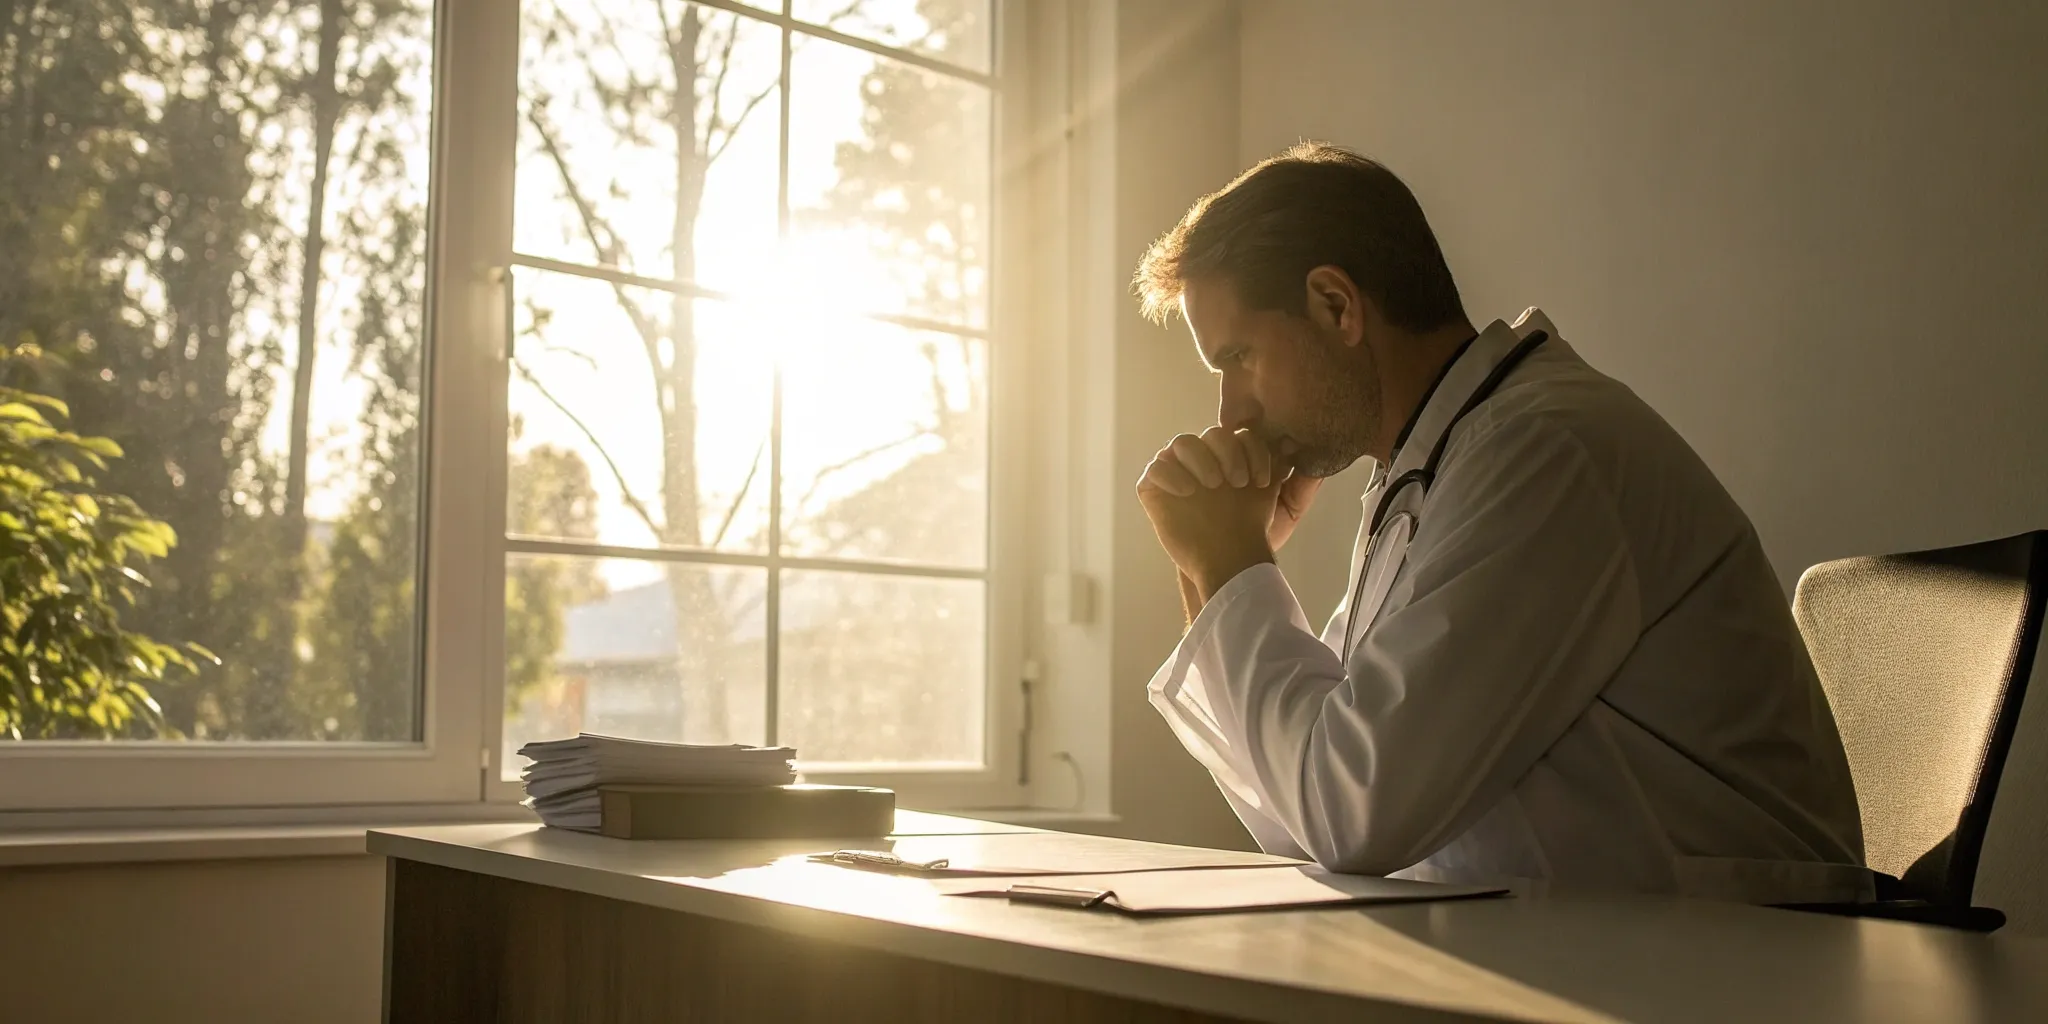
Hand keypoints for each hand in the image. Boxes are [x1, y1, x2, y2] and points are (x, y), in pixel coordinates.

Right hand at [1141, 427, 1324, 552]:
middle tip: (1237, 481)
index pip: (1238, 433)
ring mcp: (1178, 473)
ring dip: (1199, 458)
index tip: (1261, 480)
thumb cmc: (1252, 536)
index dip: (1250, 449)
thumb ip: (1303, 481)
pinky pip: (1155, 467)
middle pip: (1211, 433)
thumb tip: (1316, 454)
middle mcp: (1205, 461)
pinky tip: (1187, 492)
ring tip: (1212, 484)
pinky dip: (1169, 474)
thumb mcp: (1286, 507)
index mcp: (1233, 458)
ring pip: (1180, 443)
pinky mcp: (1154, 489)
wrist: (1226, 565)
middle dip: (1227, 451)